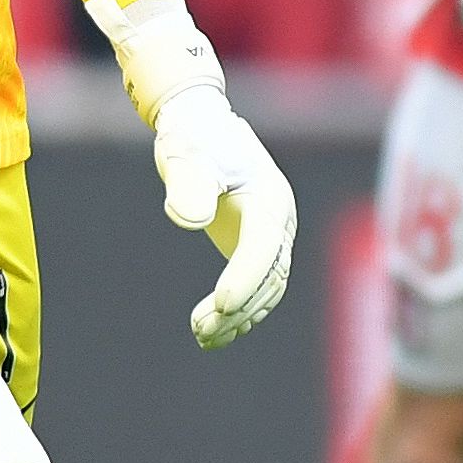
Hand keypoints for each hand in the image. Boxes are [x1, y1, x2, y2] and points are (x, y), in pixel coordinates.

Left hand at [104, 0, 298, 346]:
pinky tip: (209, 331)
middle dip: (240, 306)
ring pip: (267, 290)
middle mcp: (279, 221)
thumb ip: (186, 182)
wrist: (200, 126)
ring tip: (202, 335)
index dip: (244, 278)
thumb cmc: (191, 137)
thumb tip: (190, 220)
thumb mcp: (184, 154)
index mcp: (269, 197)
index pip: (262, 246)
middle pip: (270, 275)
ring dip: (239, 317)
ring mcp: (272, 237)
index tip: (220, 304)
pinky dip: (237, 312)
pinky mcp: (256, 248)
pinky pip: (256, 289)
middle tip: (202, 327)